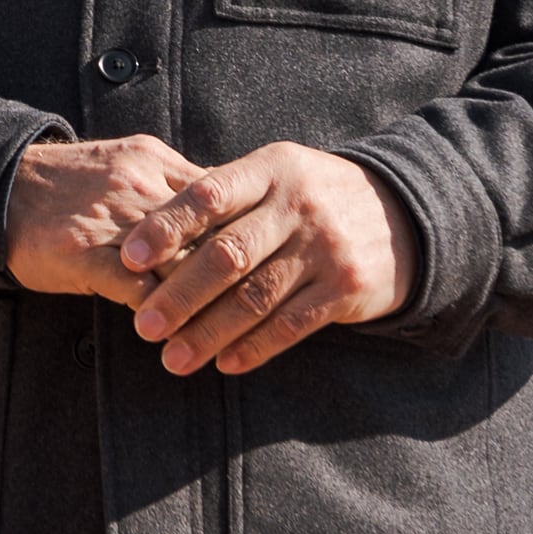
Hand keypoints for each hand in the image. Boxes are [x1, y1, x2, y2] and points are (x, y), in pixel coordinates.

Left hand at [5, 135, 412, 375]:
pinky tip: (225, 363)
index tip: (128, 258)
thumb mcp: (278, 175)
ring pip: (256, 297)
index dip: (165, 227)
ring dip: (209, 332)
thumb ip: (227, 196)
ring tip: (173, 358)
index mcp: (271, 170)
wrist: (405, 215)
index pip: (209, 195)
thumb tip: (149, 229)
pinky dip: (255, 347)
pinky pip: (291, 324)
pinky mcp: (345, 289)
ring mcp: (324, 249)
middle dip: (180, 294)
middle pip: (228, 254)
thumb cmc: (314, 196)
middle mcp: (297, 206)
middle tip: (144, 325)